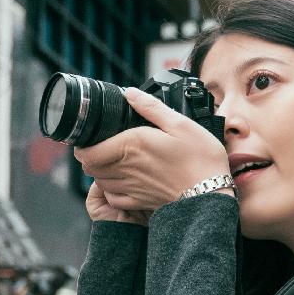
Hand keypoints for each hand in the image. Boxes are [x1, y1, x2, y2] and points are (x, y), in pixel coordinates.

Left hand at [73, 87, 230, 214]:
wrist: (211, 194)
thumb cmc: (200, 158)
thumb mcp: (180, 124)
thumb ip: (151, 107)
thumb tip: (129, 93)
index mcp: (131, 145)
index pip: (88, 152)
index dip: (82, 145)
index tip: (88, 138)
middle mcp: (126, 168)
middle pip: (90, 167)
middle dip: (90, 156)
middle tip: (100, 146)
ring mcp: (131, 187)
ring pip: (100, 181)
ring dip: (100, 171)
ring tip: (111, 161)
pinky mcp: (140, 202)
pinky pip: (113, 197)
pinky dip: (111, 189)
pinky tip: (121, 181)